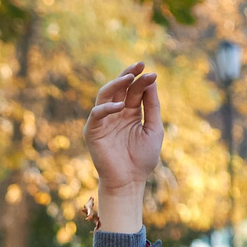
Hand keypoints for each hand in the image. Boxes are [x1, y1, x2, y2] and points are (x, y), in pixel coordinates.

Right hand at [84, 63, 161, 233]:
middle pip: (119, 88)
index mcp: (130, 113)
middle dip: (128, 75)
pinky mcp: (92, 131)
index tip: (153, 74)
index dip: (142, 81)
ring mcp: (103, 121)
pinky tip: (120, 107)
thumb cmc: (142, 159)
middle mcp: (115, 114)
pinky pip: (96, 115)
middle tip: (140, 64)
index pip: (134, 91)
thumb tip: (151, 81)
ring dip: (116, 84)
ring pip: (105, 95)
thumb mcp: (153, 128)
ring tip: (129, 77)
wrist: (129, 182)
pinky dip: (106, 109)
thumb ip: (151, 106)